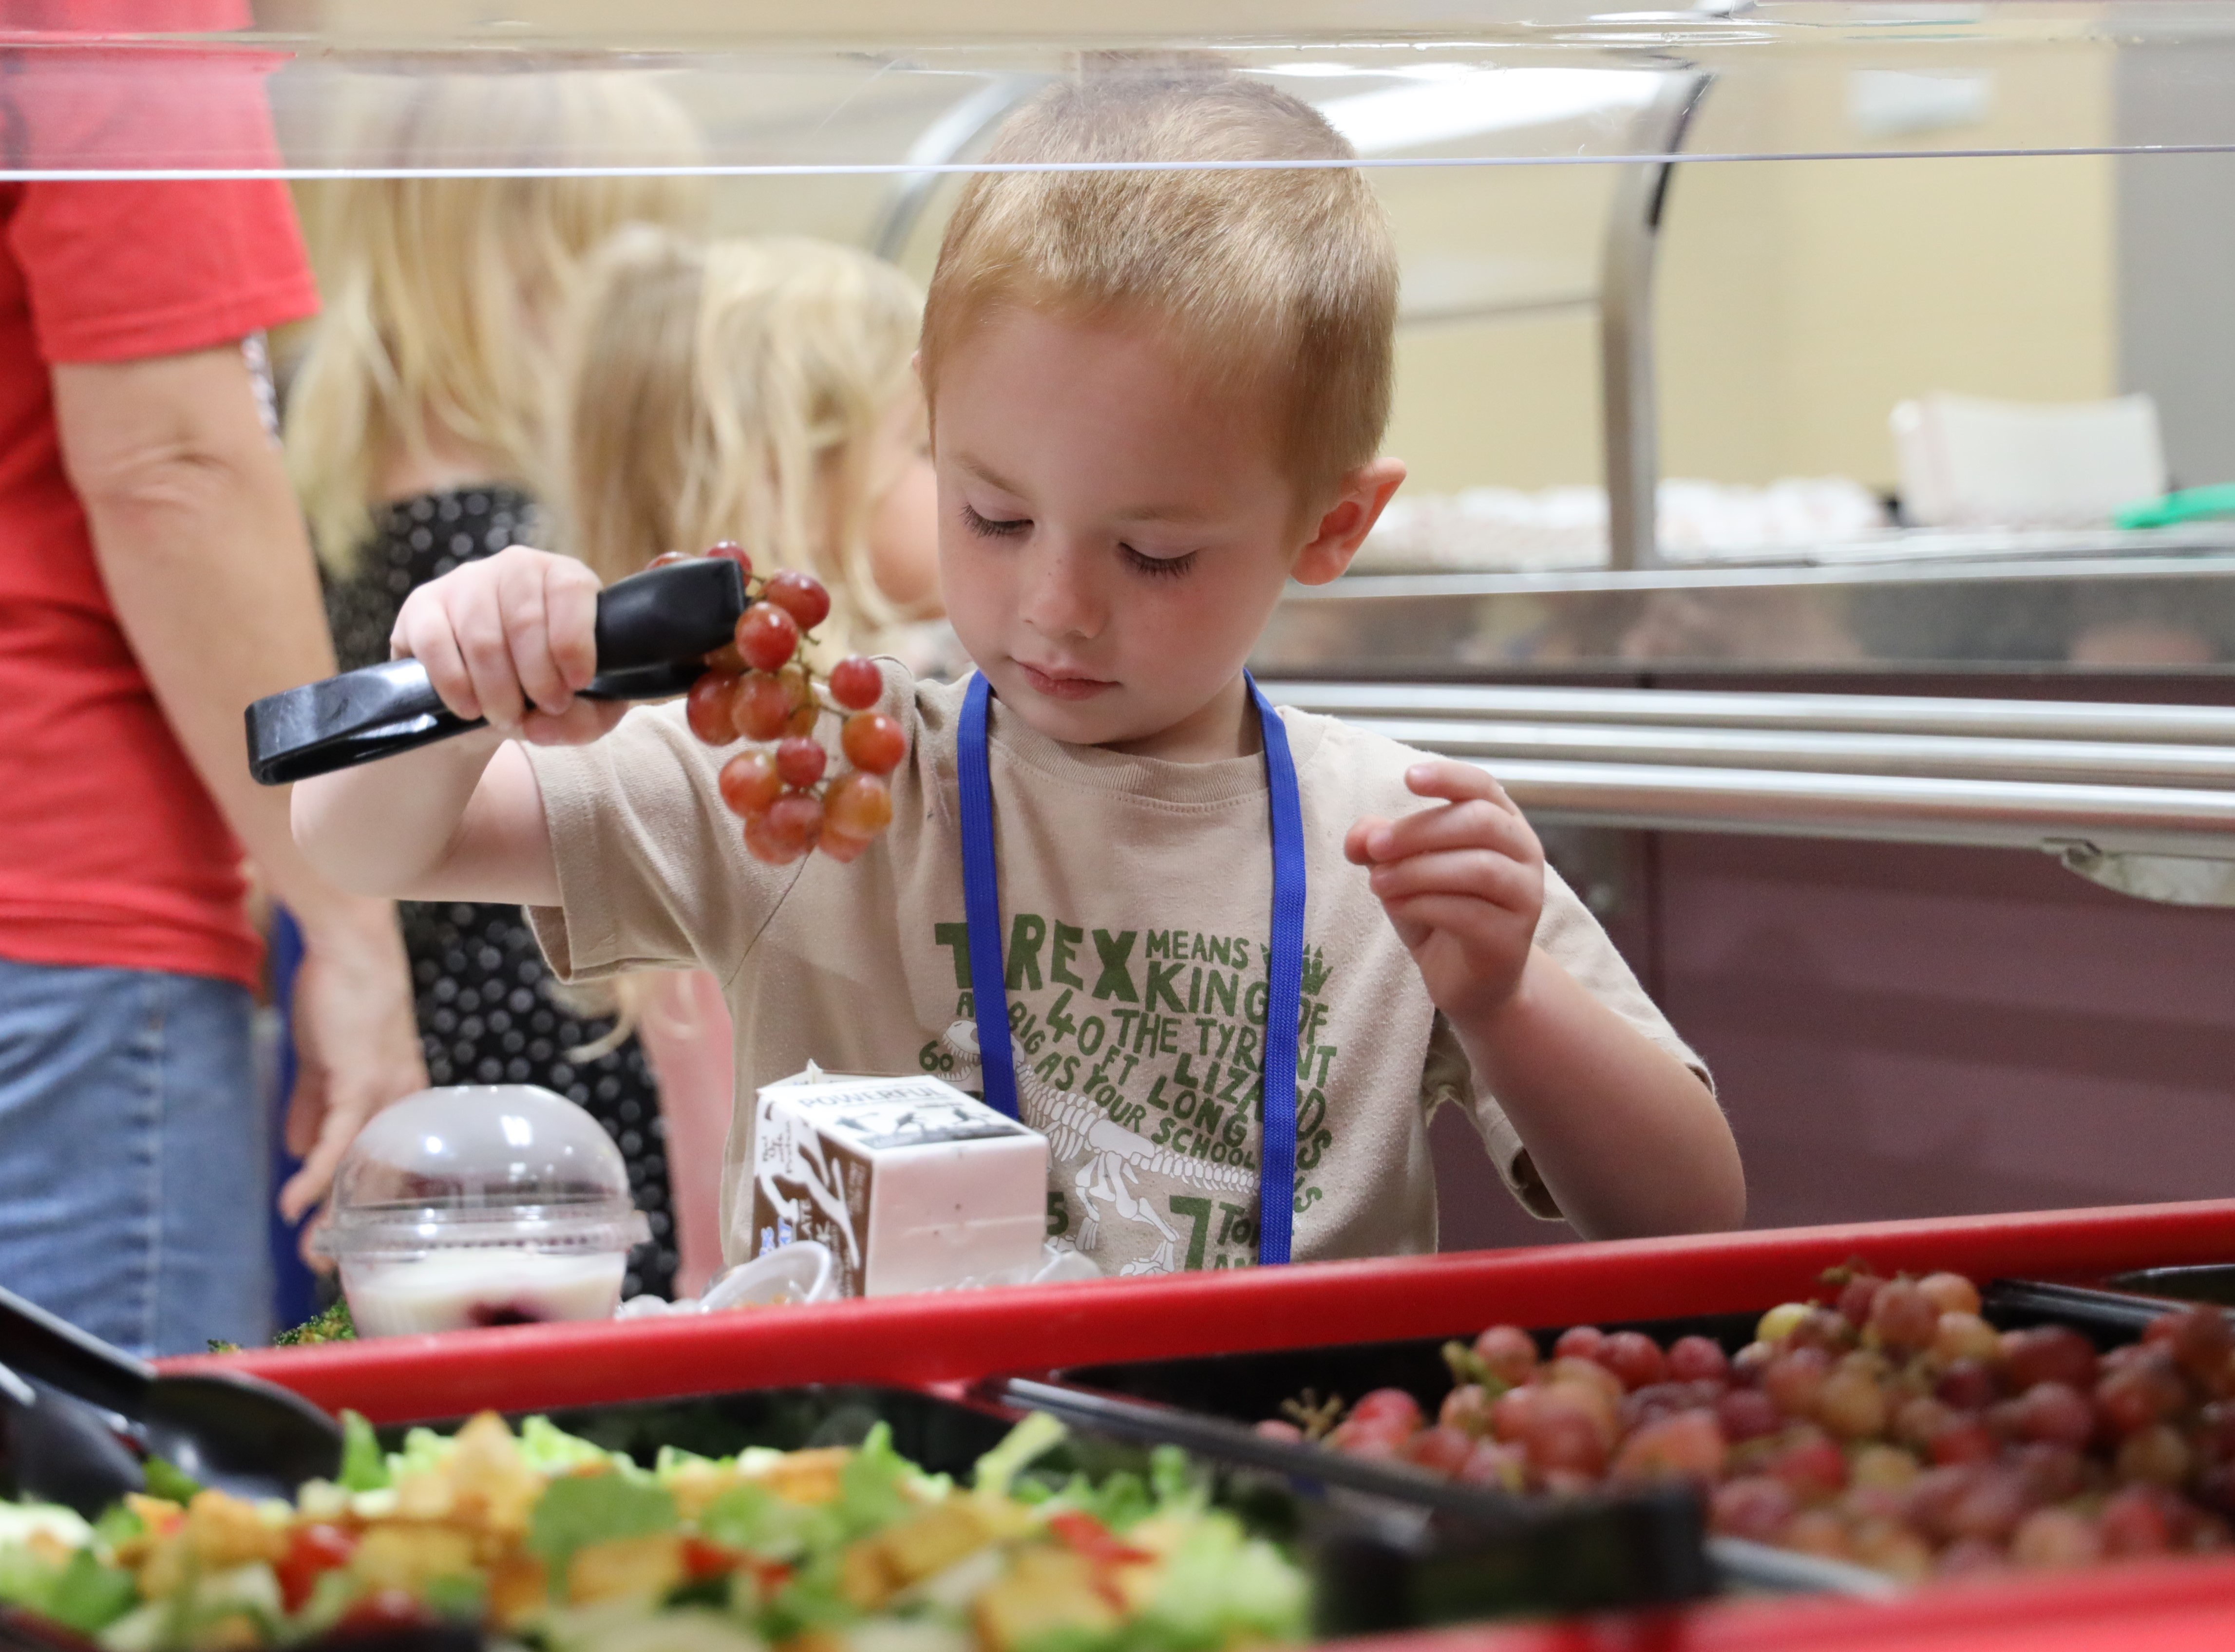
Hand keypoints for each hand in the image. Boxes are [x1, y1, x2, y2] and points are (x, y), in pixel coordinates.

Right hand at [278, 897, 428, 1224]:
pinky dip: (315, 1175)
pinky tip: (294, 1203)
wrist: (351, 949)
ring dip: (331, 1213)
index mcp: (399, 1100)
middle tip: (327, 1264)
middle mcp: (402, 1103)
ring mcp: (386, 1094)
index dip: (363, 1205)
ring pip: (361, 1168)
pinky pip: (339, 1141)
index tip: (340, 1238)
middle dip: (351, 1224)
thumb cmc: (342, 997)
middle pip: (380, 1178)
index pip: (387, 1166)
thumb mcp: (324, 1064)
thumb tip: (298, 1150)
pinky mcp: (362, 1082)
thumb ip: (312, 1107)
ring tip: (311, 1251)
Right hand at [391, 545, 624, 745]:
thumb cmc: (543, 689)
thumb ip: (587, 719)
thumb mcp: (583, 706)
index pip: (570, 589)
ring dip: (497, 691)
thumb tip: (542, 724)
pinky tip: (469, 708)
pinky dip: (455, 685)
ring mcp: (465, 582)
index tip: (576, 684)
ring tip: (506, 717)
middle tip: (542, 710)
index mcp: (562, 577)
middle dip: (538, 679)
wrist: (484, 697)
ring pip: (482, 639)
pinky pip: (435, 644)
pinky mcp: (422, 605)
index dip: (575, 641)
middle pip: (525, 621)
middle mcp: (514, 568)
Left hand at [1345, 761, 1545, 1025]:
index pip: (1482, 787)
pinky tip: (1397, 907)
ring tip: (1377, 884)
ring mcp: (1525, 896)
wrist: (1471, 981)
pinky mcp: (1513, 938)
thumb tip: (1358, 838)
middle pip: (1479, 822)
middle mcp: (1524, 853)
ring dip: (1418, 871)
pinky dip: (1424, 905)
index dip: (1449, 777)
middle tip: (1374, 847)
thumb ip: (1381, 846)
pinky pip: (1469, 913)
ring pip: (1477, 868)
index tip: (1408, 778)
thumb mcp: (1403, 871)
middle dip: (1419, 830)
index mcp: (1502, 824)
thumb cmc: (1440, 912)